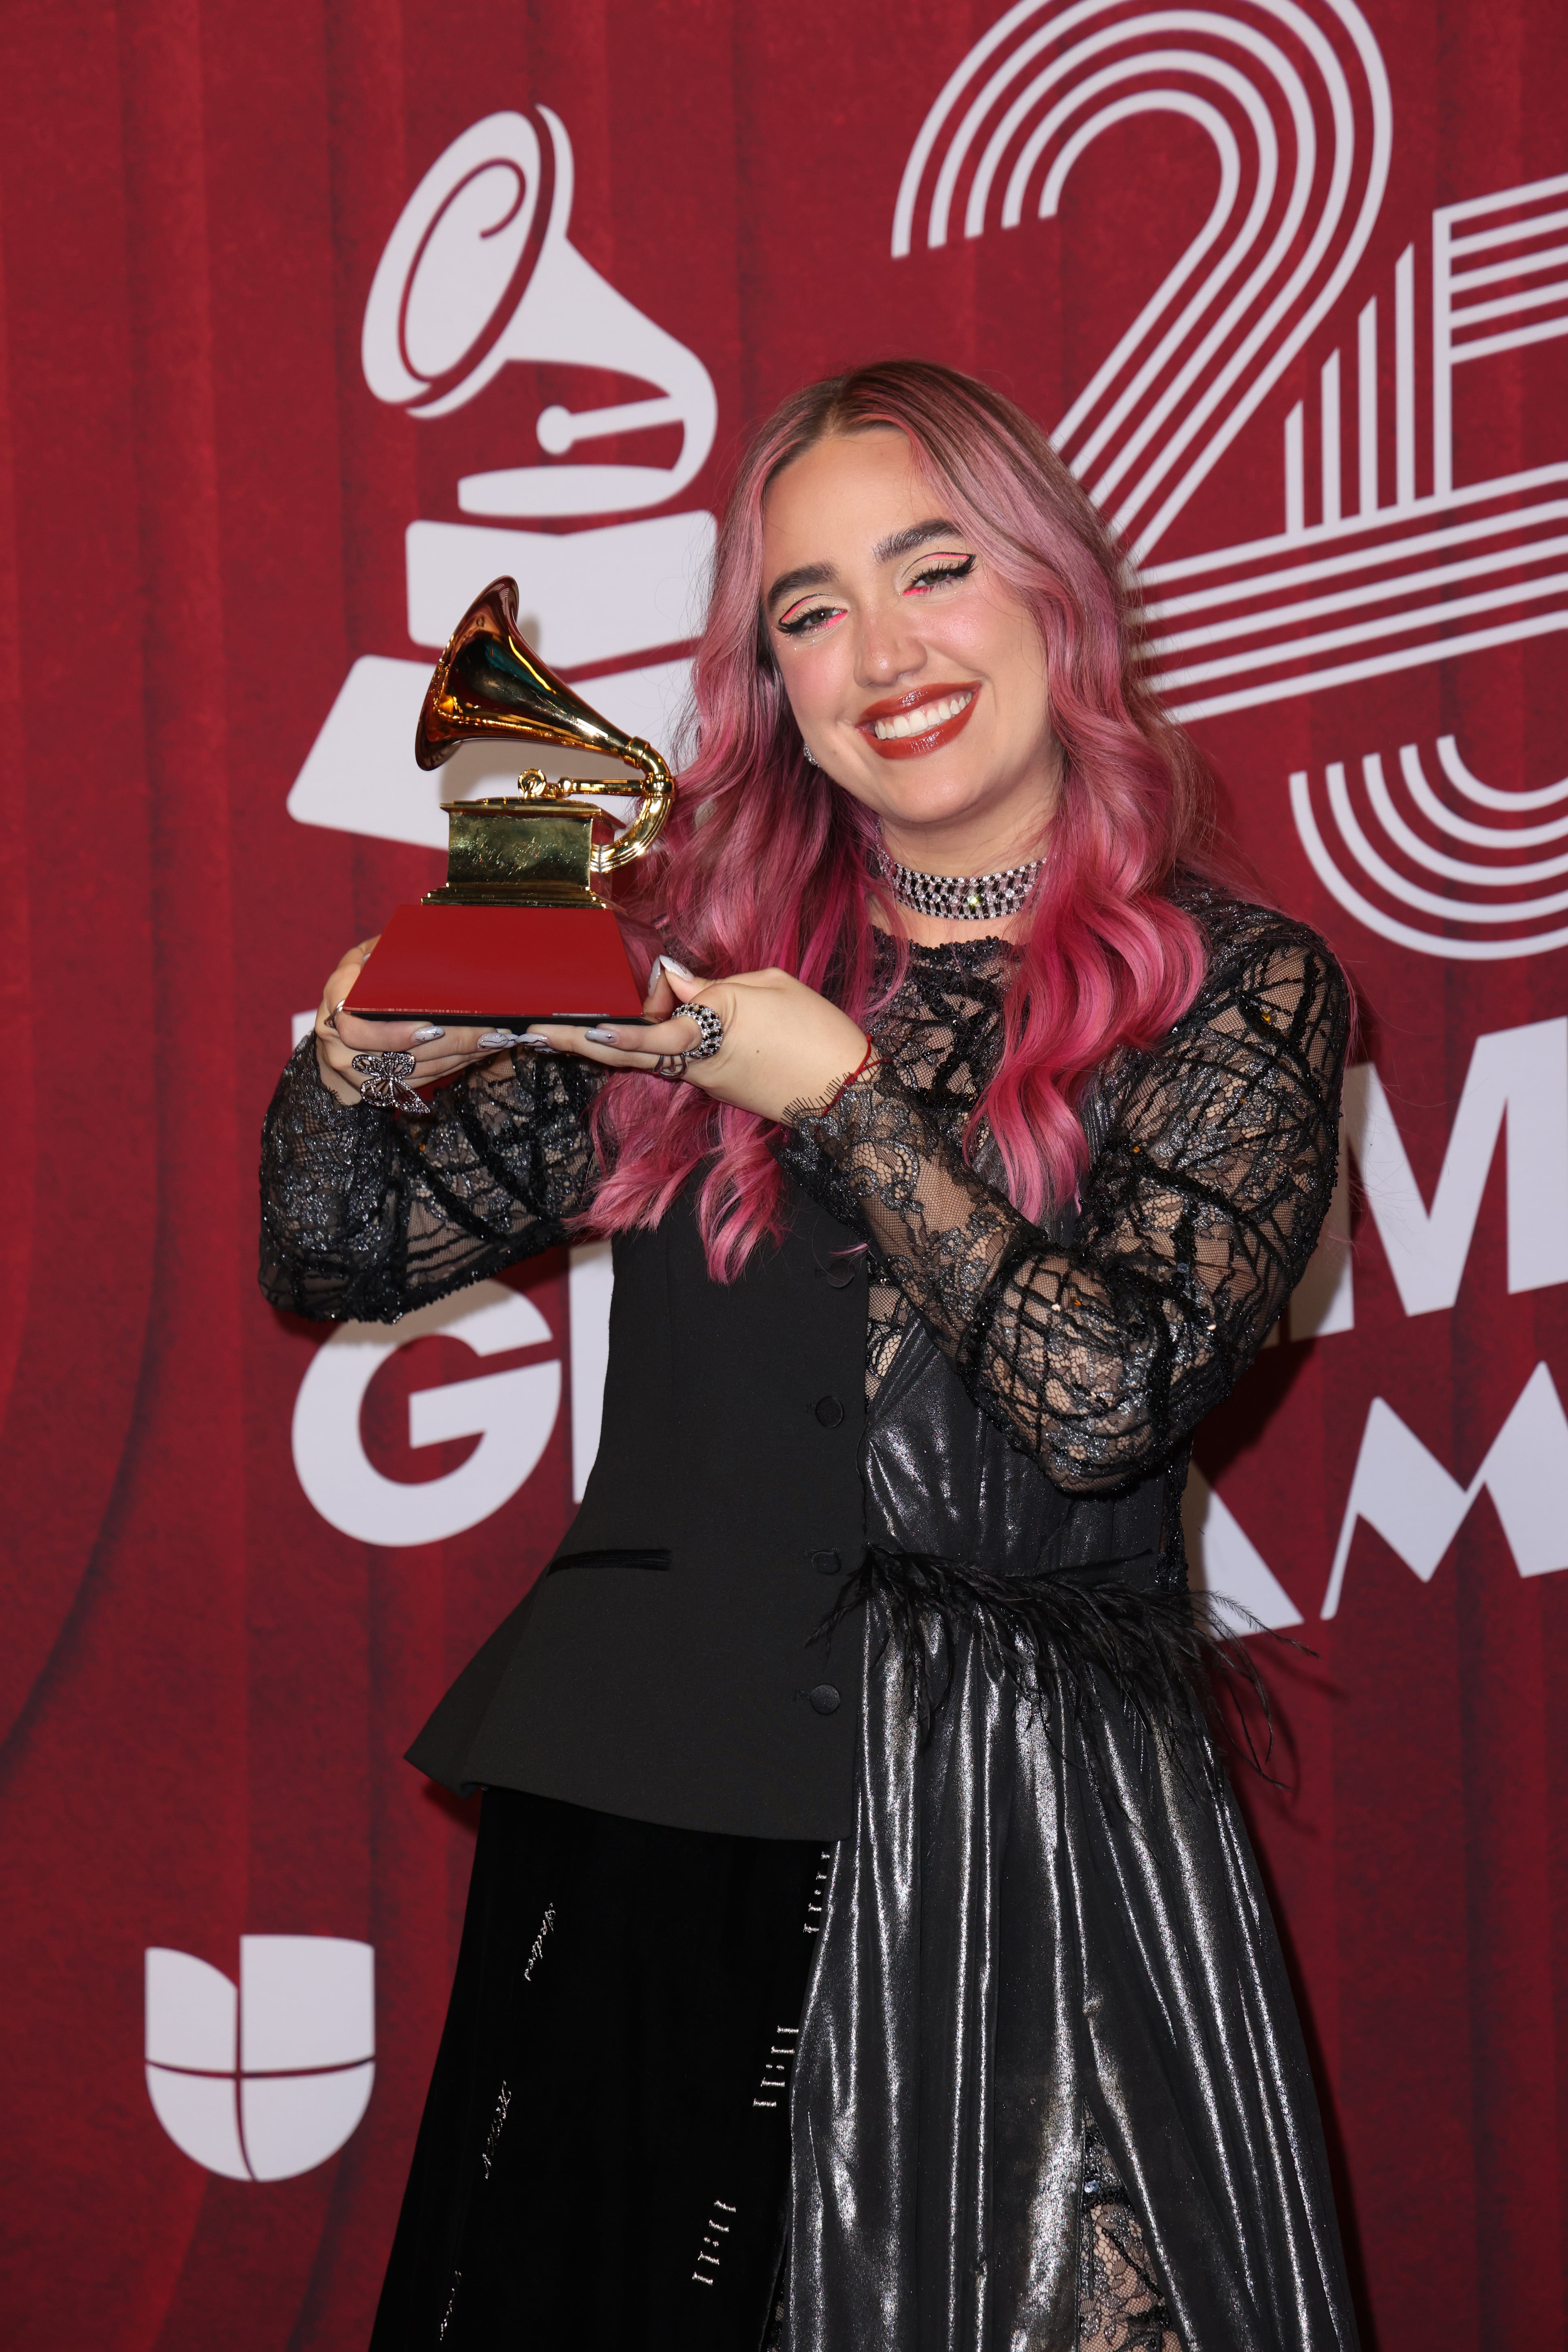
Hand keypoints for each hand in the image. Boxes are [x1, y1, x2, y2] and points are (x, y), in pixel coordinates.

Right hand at [312, 940, 525, 1107]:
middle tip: (487, 1032)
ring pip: (414, 1072)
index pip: (357, 1028)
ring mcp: (357, 1072)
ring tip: (493, 1040)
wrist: (333, 1035)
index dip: (395, 1033)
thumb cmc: (355, 988)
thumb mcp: (361, 961)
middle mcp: (339, 1044)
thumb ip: (383, 953)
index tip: (433, 1026)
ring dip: (458, 1057)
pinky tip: (477, 1053)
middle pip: (396, 1055)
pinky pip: (419, 1082)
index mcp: (335, 1004)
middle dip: (448, 1044)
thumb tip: (422, 936)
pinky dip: (451, 1067)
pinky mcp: (378, 1088)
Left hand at [520, 957, 870, 1124]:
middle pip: (629, 1051)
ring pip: (654, 1053)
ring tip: (608, 1009)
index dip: (607, 1028)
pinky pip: (680, 1058)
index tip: (572, 1024)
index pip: (645, 1031)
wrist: (851, 1094)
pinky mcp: (719, 1088)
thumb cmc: (817, 1032)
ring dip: (625, 1032)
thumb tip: (673, 983)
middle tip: (535, 1032)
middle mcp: (698, 1065)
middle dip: (579, 1042)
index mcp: (710, 1034)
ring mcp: (706, 1082)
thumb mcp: (767, 987)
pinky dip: (661, 1038)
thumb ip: (712, 985)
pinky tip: (664, 1014)